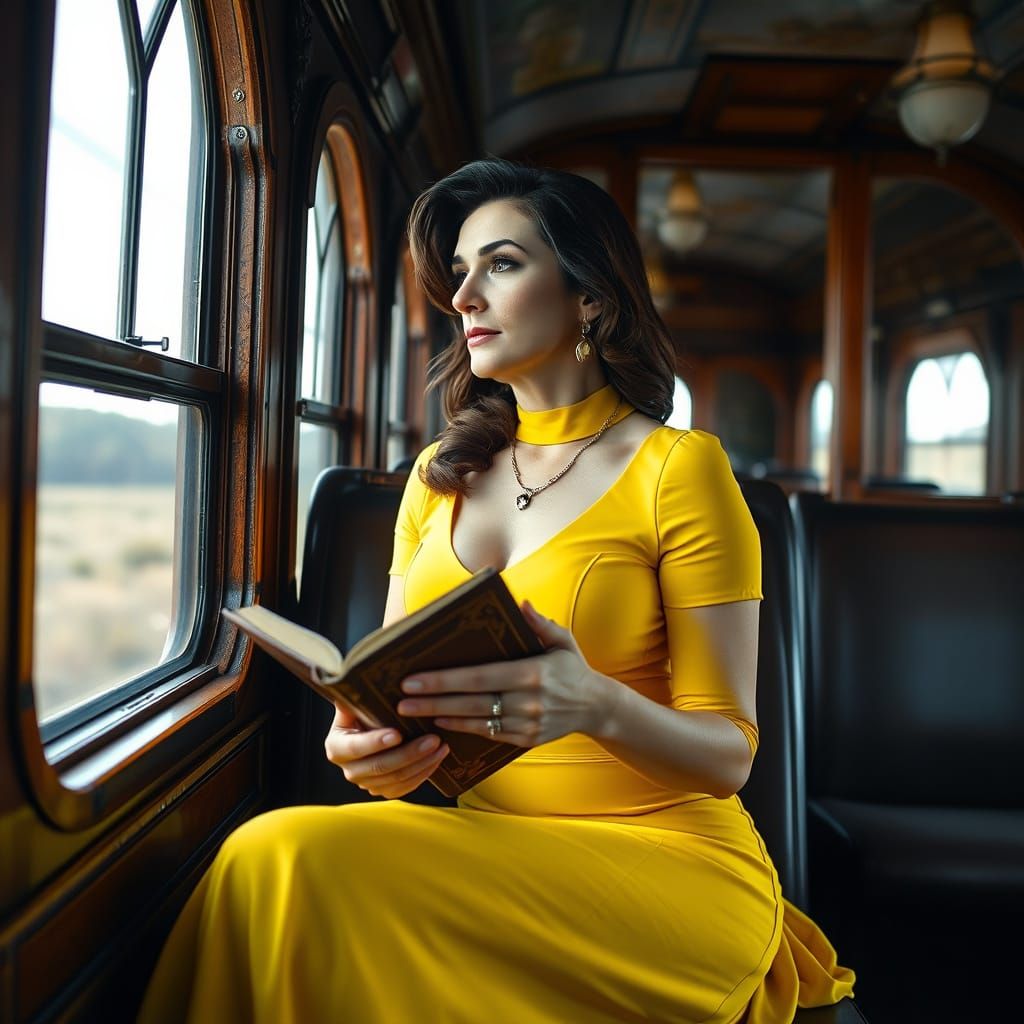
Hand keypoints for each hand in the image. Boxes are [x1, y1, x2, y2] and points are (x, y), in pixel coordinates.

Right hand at [324, 703, 449, 798]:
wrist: (370, 729)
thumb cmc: (364, 711)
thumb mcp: (355, 703)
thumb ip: (353, 695)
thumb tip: (353, 675)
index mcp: (336, 747)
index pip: (355, 747)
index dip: (375, 742)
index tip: (398, 734)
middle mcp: (349, 770)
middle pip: (380, 766)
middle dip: (409, 753)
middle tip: (433, 739)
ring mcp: (367, 783)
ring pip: (396, 779)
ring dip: (422, 763)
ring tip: (441, 746)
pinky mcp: (384, 790)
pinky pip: (405, 788)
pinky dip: (423, 774)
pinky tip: (437, 759)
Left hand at [396, 600, 617, 747]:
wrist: (596, 707)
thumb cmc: (573, 668)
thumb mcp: (562, 640)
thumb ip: (541, 624)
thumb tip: (522, 604)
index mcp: (532, 673)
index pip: (478, 677)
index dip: (444, 680)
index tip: (414, 678)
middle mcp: (528, 701)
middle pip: (471, 702)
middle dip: (432, 701)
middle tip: (401, 700)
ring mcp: (527, 723)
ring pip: (476, 721)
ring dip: (442, 716)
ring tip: (413, 712)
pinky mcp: (526, 740)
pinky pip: (488, 735)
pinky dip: (463, 730)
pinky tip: (441, 722)